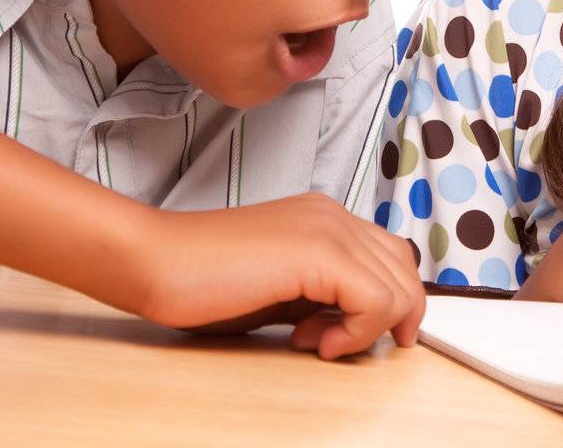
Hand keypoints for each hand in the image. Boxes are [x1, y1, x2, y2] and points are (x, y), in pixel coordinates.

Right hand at [129, 192, 424, 360]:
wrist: (157, 262)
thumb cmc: (202, 280)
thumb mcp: (279, 291)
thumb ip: (319, 298)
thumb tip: (349, 325)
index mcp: (325, 218)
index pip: (392, 257)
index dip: (388, 303)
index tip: (349, 336)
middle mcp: (334, 216)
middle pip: (405, 271)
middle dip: (389, 320)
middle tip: (339, 346)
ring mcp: (330, 229)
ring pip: (399, 288)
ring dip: (369, 329)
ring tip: (319, 344)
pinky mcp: (320, 253)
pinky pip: (376, 301)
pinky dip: (357, 333)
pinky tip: (316, 344)